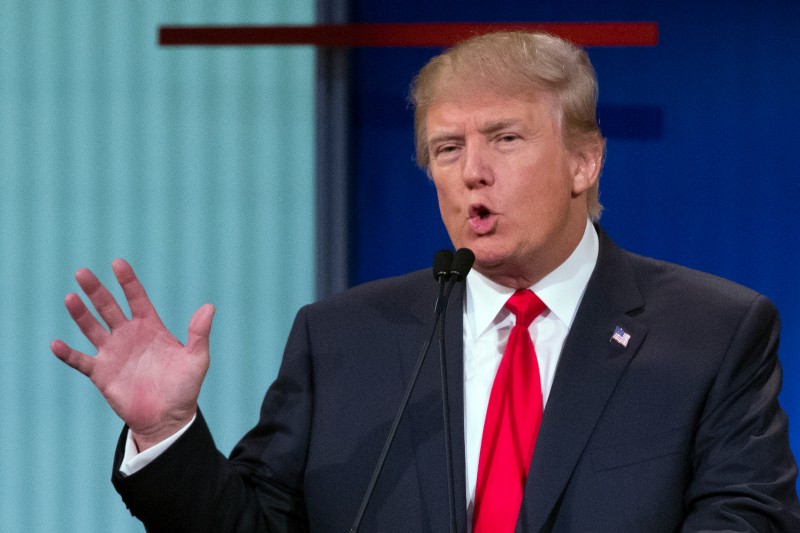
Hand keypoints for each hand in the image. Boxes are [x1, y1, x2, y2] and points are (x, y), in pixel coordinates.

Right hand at [51, 259, 214, 450]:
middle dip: (97, 291)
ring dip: (80, 315)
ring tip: (71, 298)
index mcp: (151, 327)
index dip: (128, 282)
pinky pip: (80, 361)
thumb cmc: (184, 387)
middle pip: (109, 308)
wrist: (168, 418)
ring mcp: (113, 353)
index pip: (137, 299)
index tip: (118, 263)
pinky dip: (68, 354)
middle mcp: (128, 336)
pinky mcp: (101, 373)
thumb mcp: (196, 359)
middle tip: (83, 272)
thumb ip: (199, 333)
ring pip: (92, 328)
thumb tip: (209, 307)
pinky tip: (56, 344)